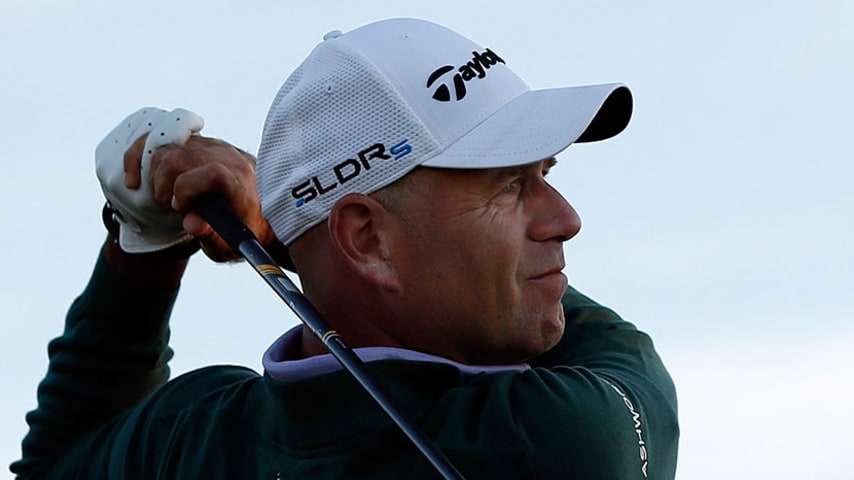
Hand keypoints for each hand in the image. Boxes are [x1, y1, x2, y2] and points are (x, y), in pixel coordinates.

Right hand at [124, 132, 276, 262]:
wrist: (264, 209)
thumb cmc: (245, 232)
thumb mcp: (230, 244)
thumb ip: (211, 235)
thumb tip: (191, 223)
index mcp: (241, 185)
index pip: (212, 173)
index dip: (186, 190)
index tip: (180, 209)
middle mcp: (231, 159)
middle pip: (179, 157)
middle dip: (162, 184)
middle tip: (168, 205)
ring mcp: (217, 147)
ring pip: (169, 147)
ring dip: (154, 172)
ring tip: (165, 194)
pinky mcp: (205, 143)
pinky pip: (168, 138)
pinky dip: (147, 155)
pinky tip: (140, 175)